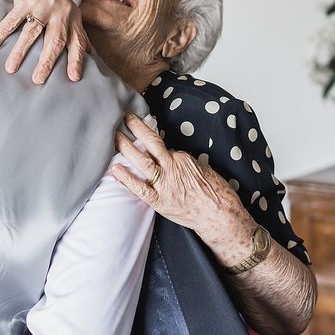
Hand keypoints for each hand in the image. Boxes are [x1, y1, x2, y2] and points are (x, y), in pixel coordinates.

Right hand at [0, 0, 90, 83]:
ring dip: (20, 52)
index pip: (76, 41)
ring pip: (31, 33)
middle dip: (46, 62)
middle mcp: (60, 10)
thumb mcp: (66, 9)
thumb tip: (87, 53)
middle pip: (55, 40)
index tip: (73, 78)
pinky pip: (11, 21)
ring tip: (11, 69)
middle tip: (37, 80)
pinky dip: (0, 35)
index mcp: (72, 15)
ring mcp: (43, 3)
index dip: (75, 60)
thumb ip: (73, 29)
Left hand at [112, 114, 255, 264]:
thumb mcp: (200, 169)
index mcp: (182, 158)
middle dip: (136, 128)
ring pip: (141, 161)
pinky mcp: (159, 200)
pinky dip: (126, 178)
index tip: (140, 130)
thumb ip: (183, 163)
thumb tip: (172, 160)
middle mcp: (171, 167)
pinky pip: (139, 188)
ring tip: (115, 137)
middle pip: (150, 143)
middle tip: (124, 119)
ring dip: (126, 148)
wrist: (220, 214)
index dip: (150, 140)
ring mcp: (164, 184)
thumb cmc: (215, 193)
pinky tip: (115, 170)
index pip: (161, 146)